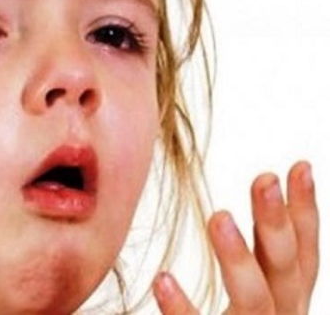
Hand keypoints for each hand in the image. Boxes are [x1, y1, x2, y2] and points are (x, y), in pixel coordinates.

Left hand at [152, 161, 318, 313]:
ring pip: (254, 300)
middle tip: (264, 179)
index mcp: (287, 299)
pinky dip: (181, 307)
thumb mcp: (253, 293)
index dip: (305, 210)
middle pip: (284, 268)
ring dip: (238, 257)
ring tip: (218, 217)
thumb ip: (257, 257)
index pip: (302, 252)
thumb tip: (258, 198)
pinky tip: (162, 279)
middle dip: (277, 223)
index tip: (300, 166)